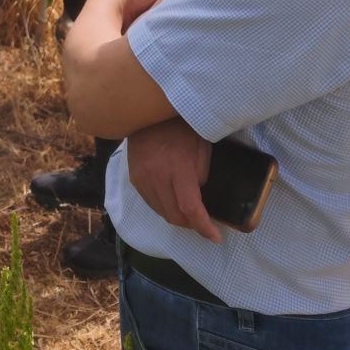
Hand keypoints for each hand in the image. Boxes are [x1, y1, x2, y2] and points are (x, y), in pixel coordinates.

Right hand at [125, 118, 220, 243]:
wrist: (148, 113)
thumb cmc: (181, 128)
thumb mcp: (202, 149)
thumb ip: (202, 176)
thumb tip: (202, 200)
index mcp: (177, 167)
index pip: (190, 207)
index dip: (204, 226)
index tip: (216, 237)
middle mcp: (156, 176)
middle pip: (174, 215)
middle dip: (192, 225)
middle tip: (205, 224)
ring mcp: (141, 178)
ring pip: (162, 212)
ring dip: (178, 217)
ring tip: (190, 213)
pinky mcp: (134, 179)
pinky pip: (151, 203)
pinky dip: (165, 207)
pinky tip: (174, 201)